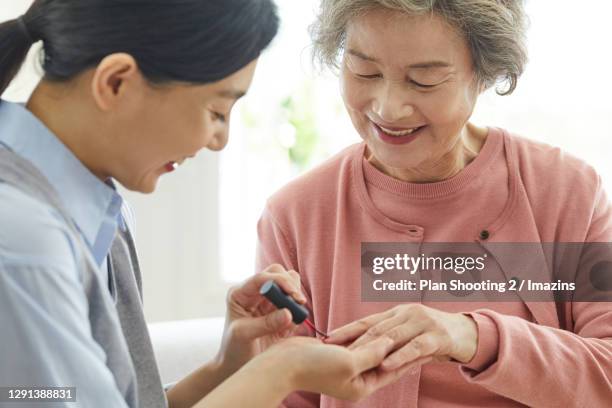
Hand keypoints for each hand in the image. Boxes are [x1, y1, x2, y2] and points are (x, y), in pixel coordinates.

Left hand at [214, 264, 306, 377]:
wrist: (236, 366)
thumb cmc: (233, 349)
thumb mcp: (243, 335)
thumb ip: (265, 323)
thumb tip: (288, 313)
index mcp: (240, 293)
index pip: (262, 278)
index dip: (280, 282)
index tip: (294, 296)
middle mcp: (254, 293)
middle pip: (277, 274)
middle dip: (290, 286)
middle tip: (298, 303)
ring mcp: (267, 301)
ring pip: (288, 284)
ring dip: (295, 296)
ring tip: (295, 313)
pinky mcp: (279, 311)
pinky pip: (293, 303)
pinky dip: (297, 310)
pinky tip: (292, 324)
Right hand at [264, 336, 413, 401]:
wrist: (282, 365)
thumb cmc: (313, 367)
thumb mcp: (348, 361)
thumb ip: (372, 352)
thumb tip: (390, 342)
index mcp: (362, 385)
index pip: (393, 370)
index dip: (410, 356)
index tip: (428, 345)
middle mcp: (355, 377)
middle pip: (384, 360)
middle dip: (400, 348)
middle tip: (419, 335)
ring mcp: (345, 366)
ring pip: (370, 349)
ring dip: (383, 339)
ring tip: (403, 328)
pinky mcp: (334, 353)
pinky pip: (356, 343)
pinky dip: (366, 334)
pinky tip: (376, 325)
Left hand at [325, 304, 477, 370]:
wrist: (467, 334)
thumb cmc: (432, 337)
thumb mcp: (408, 337)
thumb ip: (389, 344)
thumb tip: (360, 356)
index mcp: (397, 313)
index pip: (367, 322)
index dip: (346, 330)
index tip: (326, 340)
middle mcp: (407, 313)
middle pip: (376, 329)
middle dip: (353, 342)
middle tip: (335, 353)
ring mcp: (422, 323)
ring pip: (393, 337)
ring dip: (372, 350)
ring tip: (354, 359)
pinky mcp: (437, 337)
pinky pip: (415, 348)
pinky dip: (399, 357)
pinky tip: (385, 365)